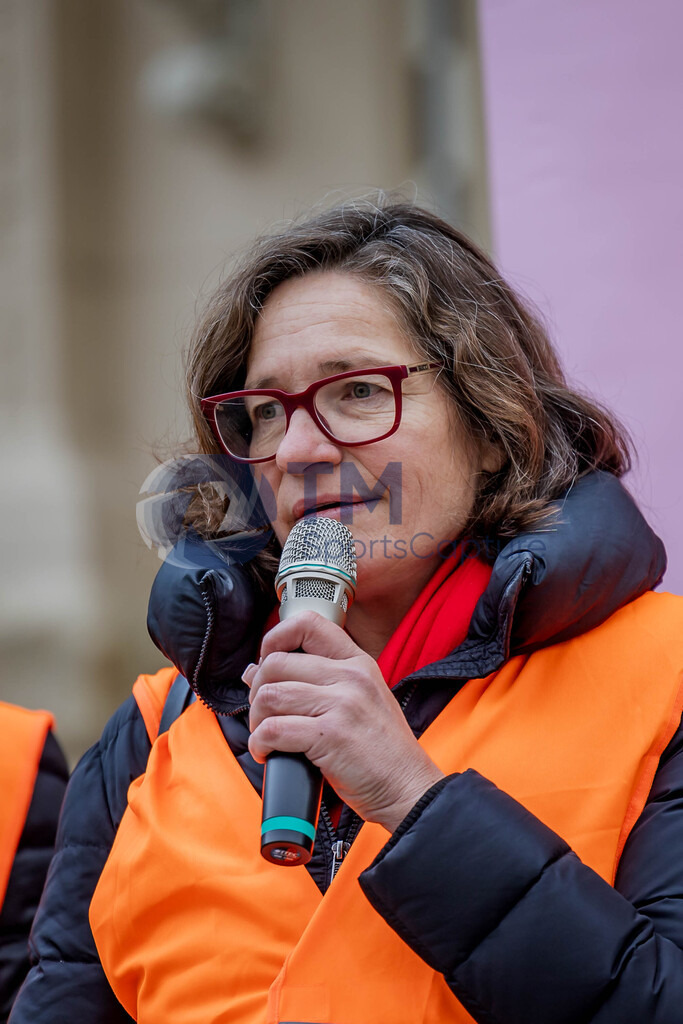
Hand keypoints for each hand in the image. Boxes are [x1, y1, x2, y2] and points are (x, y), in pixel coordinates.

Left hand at [245, 611, 443, 832]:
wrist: (408, 788)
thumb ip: (313, 681)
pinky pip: (273, 729)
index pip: (308, 623)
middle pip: (276, 663)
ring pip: (270, 695)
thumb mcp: (359, 701)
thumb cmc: (382, 752)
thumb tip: (253, 670)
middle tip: (263, 714)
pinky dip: (260, 744)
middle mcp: (350, 676)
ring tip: (265, 736)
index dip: (275, 638)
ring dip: (256, 719)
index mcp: (358, 663)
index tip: (265, 662)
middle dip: (257, 690)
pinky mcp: (330, 735)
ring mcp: (342, 704)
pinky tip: (267, 753)